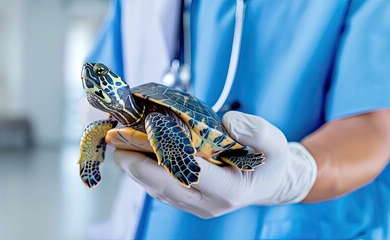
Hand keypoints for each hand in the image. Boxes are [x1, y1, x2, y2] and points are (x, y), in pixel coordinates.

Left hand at [108, 111, 316, 217]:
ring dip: (135, 167)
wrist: (270, 183)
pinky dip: (144, 171)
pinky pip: (160, 188)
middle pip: (163, 185)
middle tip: (115, 139)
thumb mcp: (274, 143)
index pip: (189, 172)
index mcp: (228, 190)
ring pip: (157, 189)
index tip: (143, 131)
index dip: (164, 153)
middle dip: (136, 163)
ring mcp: (195, 205)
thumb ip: (256, 132)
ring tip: (117, 142)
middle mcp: (207, 203)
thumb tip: (229, 121)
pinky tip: (133, 152)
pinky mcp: (188, 201)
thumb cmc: (270, 163)